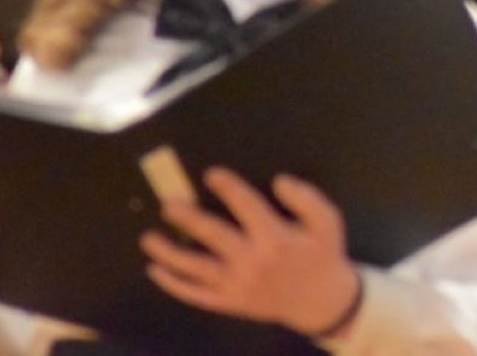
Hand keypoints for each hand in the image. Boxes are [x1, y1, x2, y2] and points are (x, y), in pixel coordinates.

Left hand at [141, 167, 360, 336]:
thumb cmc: (323, 255)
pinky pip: (196, 295)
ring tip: (148, 238)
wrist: (322, 302)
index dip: (228, 186)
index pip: (246, 206)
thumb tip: (278, 182)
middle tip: (167, 204)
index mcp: (276, 238)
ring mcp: (237, 286)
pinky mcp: (230, 303)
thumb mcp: (328, 221)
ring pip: (196, 268)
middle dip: (188, 219)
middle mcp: (252, 262)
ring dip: (169, 253)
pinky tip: (156, 271)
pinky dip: (174, 284)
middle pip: (213, 235)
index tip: (211, 173)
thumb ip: (306, 198)